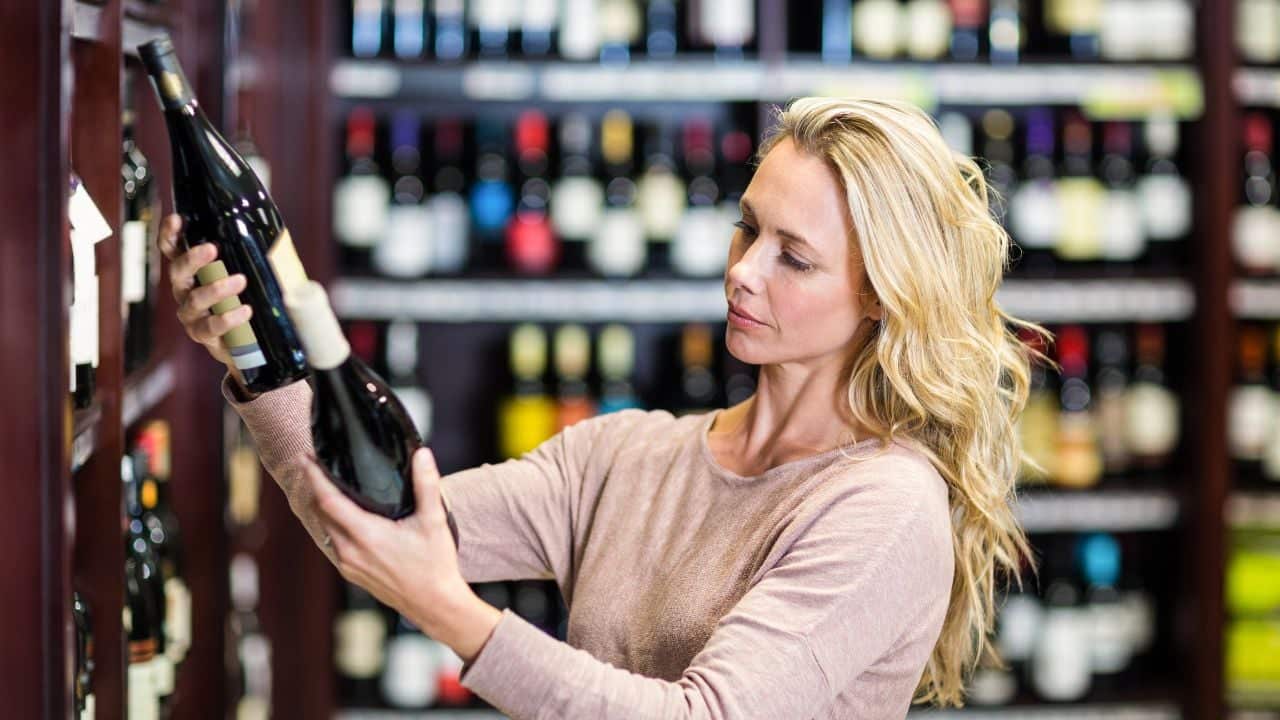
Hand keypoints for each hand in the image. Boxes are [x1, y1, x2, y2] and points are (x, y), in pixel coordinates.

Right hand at [156, 214, 251, 381]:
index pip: (173, 249)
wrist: (244, 344)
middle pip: (178, 271)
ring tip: (241, 280)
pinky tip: (245, 310)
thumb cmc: (242, 300)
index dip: (170, 234)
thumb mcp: (247, 276)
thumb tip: (279, 238)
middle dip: (193, 258)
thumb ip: (253, 258)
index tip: (177, 219)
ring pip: (196, 298)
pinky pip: (211, 326)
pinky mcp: (201, 335)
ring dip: (217, 288)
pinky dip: (228, 317)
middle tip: (212, 249)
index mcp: (192, 271)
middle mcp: (184, 290)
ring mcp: (190, 314)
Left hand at [301, 447, 500, 661]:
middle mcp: (351, 552)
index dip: (315, 477)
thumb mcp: (434, 521)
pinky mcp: (352, 574)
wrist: (435, 605)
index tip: (306, 458)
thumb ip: (426, 485)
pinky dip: (332, 526)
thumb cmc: (435, 565)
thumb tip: (422, 454)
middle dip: (315, 488)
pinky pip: (333, 544)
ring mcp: (349, 565)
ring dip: (323, 508)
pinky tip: (341, 518)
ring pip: (325, 530)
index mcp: (367, 535)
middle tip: (314, 465)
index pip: (329, 501)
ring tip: (325, 487)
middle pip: (321, 513)